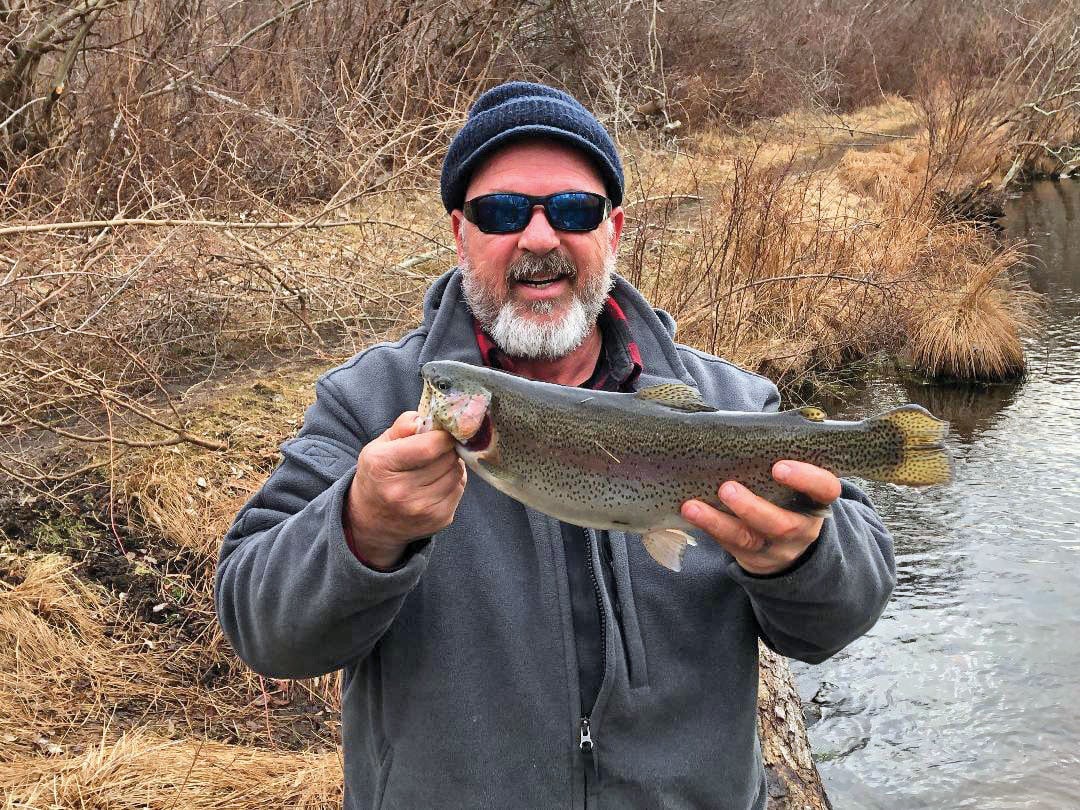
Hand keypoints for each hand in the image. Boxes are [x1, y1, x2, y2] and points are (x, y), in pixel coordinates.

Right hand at [346, 410, 466, 568]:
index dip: (442, 436)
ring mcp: (421, 510)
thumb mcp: (378, 446)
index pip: (428, 447)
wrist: (370, 520)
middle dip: (447, 449)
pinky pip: (459, 490)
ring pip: (456, 474)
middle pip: (447, 459)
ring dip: (452, 465)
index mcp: (383, 465)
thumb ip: (401, 427)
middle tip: (438, 449)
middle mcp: (400, 492)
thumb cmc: (377, 475)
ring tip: (436, 466)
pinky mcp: (438, 520)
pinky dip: (453, 482)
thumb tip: (424, 418)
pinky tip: (437, 482)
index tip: (442, 433)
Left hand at [680, 460, 841, 575]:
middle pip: (783, 524)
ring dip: (719, 522)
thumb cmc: (785, 494)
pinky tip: (689, 513)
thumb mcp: (794, 481)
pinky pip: (729, 546)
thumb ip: (776, 458)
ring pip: (749, 539)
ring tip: (693, 507)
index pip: (825, 489)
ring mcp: (776, 548)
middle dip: (753, 508)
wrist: (788, 543)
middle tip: (727, 488)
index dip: (806, 479)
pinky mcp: (753, 558)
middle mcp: (801, 528)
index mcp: (816, 501)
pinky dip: (708, 528)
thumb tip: (740, 425)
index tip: (779, 466)